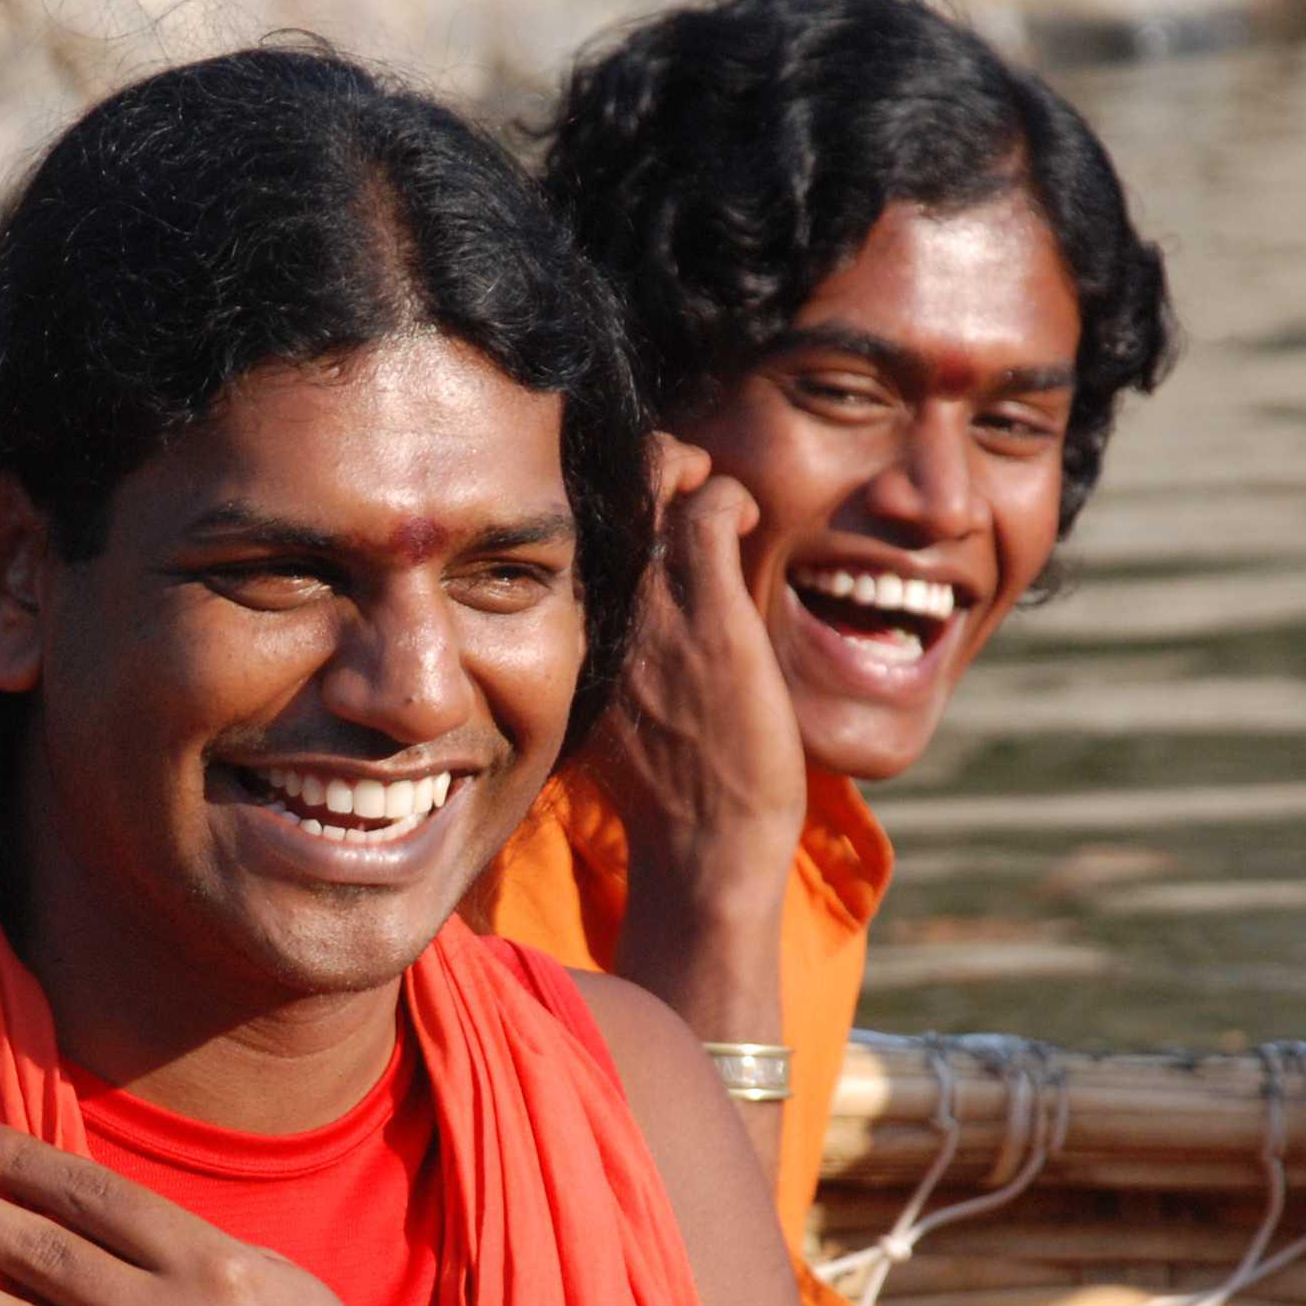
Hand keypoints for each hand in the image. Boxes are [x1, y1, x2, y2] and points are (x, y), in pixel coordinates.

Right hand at [585, 433, 809, 917]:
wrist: (705, 842)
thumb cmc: (668, 791)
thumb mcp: (605, 712)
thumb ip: (607, 652)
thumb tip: (621, 612)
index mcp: (567, 630)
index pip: (562, 530)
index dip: (597, 500)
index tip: (635, 511)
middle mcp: (595, 606)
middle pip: (596, 485)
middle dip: (640, 463)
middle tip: (676, 482)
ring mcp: (650, 603)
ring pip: (654, 474)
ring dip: (687, 466)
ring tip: (710, 494)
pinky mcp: (707, 607)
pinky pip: (711, 504)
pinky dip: (731, 494)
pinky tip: (744, 519)